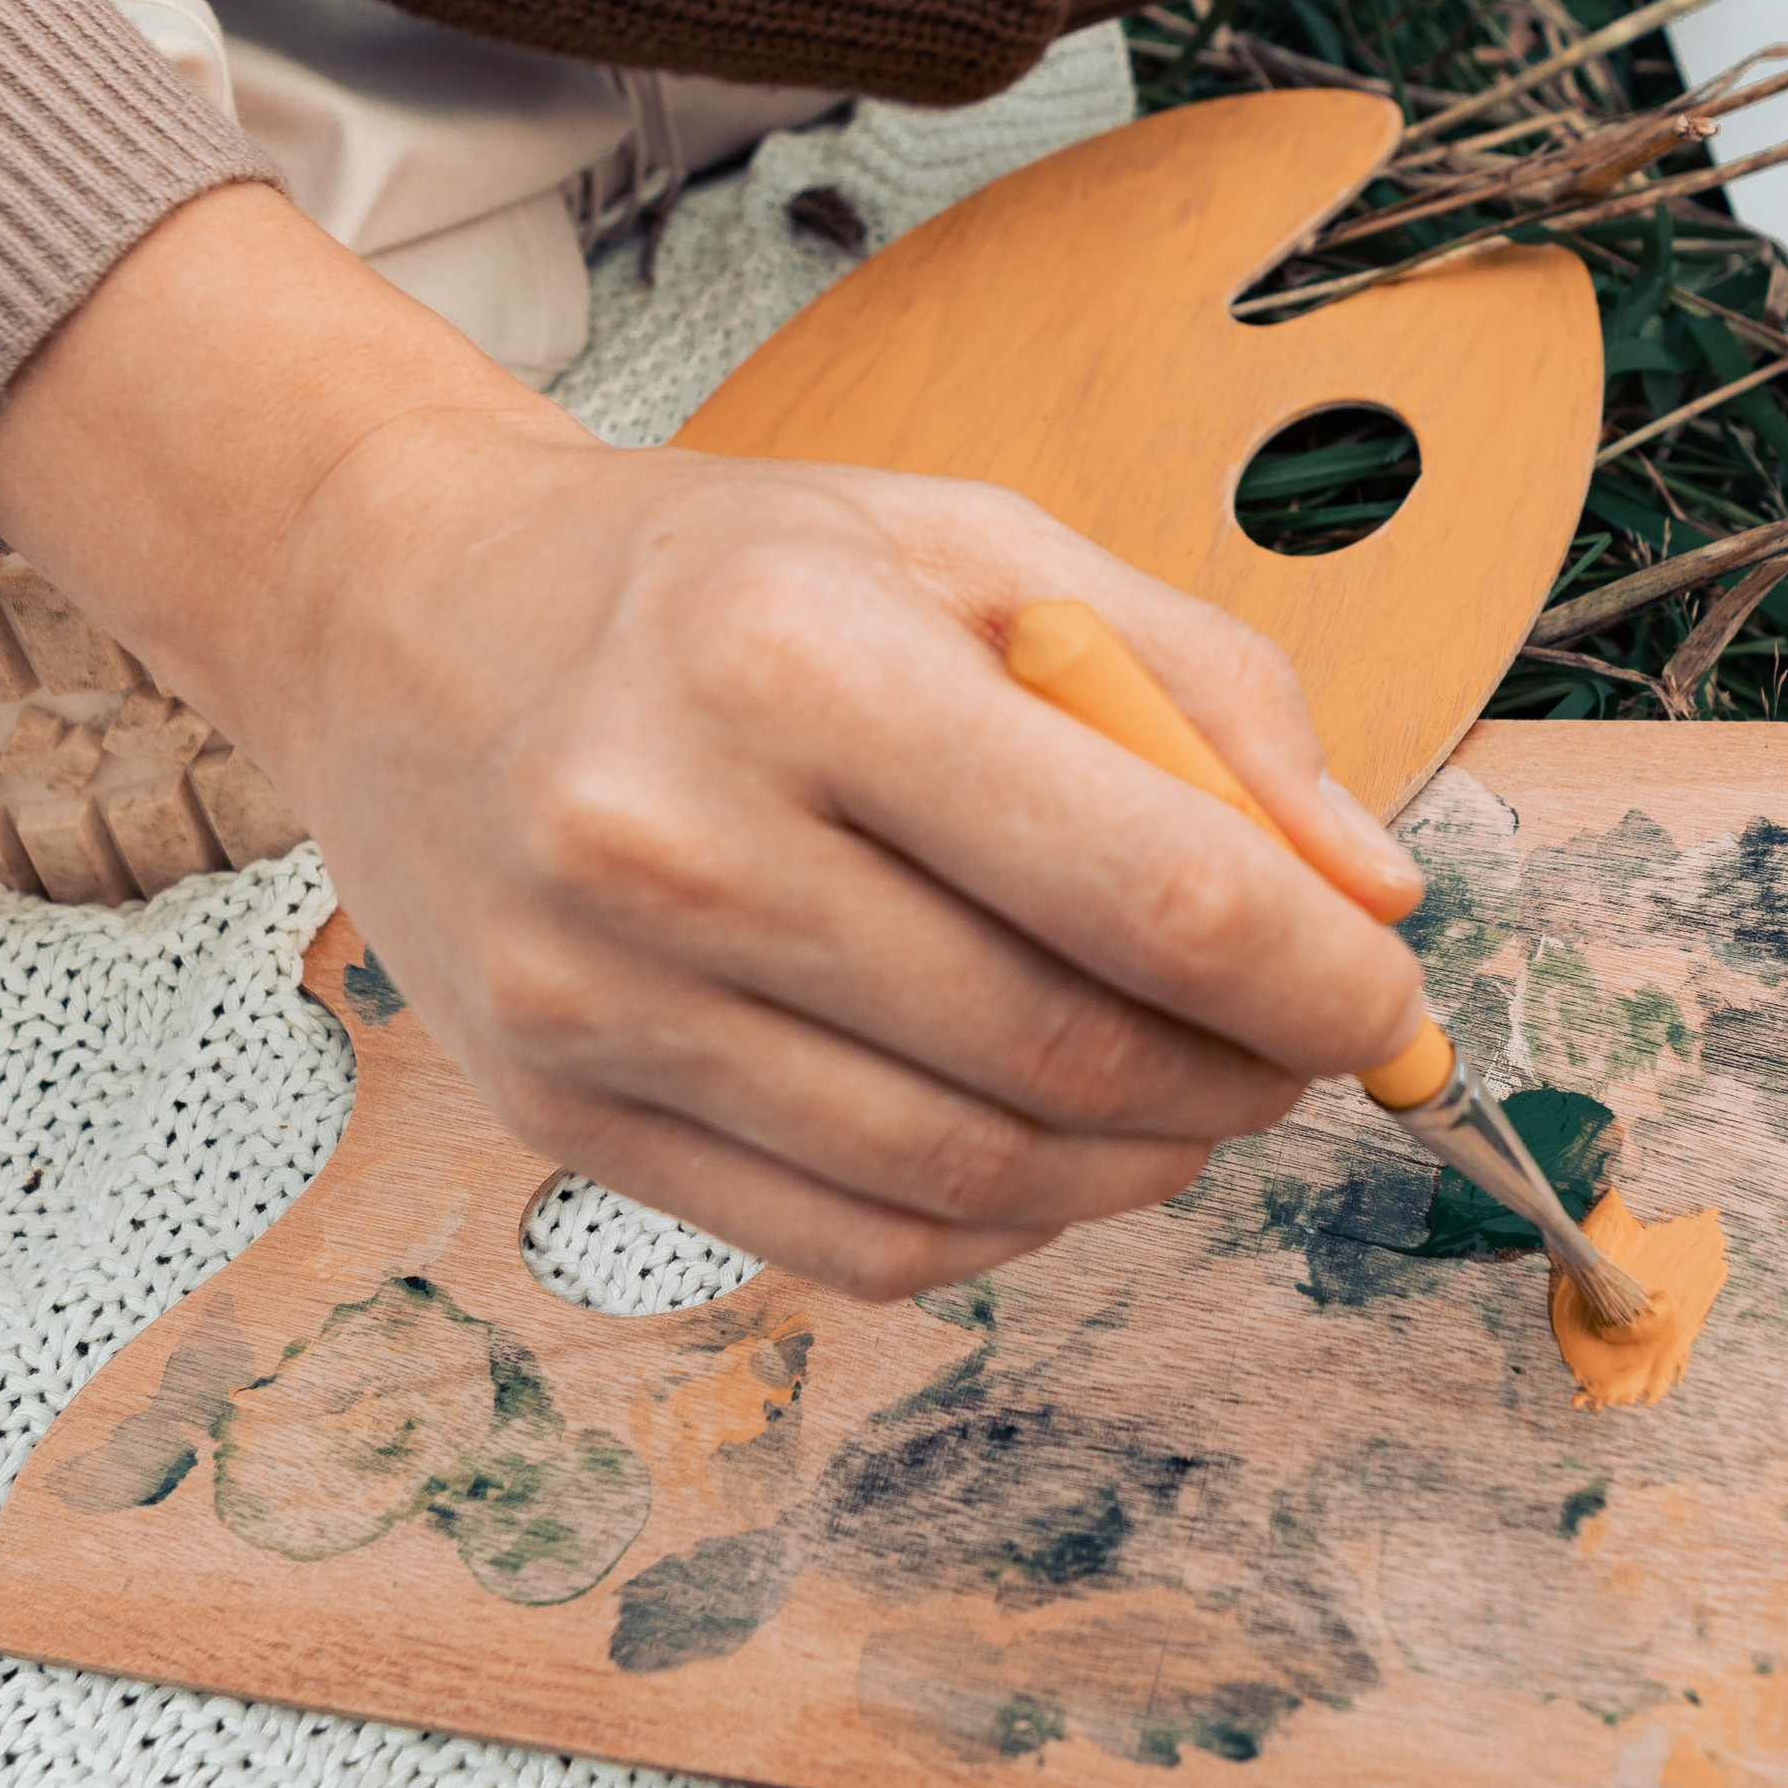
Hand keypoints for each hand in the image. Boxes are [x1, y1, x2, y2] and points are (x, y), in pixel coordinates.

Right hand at [0, 188, 1429, 1300]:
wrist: (402, 624)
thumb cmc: (718, 578)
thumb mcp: (968, 544)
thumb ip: (1198, 689)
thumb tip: (1368, 891)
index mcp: (792, 658)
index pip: (1144, 885)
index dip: (1316, 978)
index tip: (1385, 998)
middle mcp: (672, 837)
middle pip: (1064, 1049)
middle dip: (1240, 1078)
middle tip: (1295, 1047)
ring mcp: (597, 998)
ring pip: (971, 1172)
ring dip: (1136, 1164)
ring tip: (1185, 1094)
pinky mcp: (562, 1118)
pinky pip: (853, 1243)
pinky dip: (1001, 1221)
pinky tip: (1047, 1145)